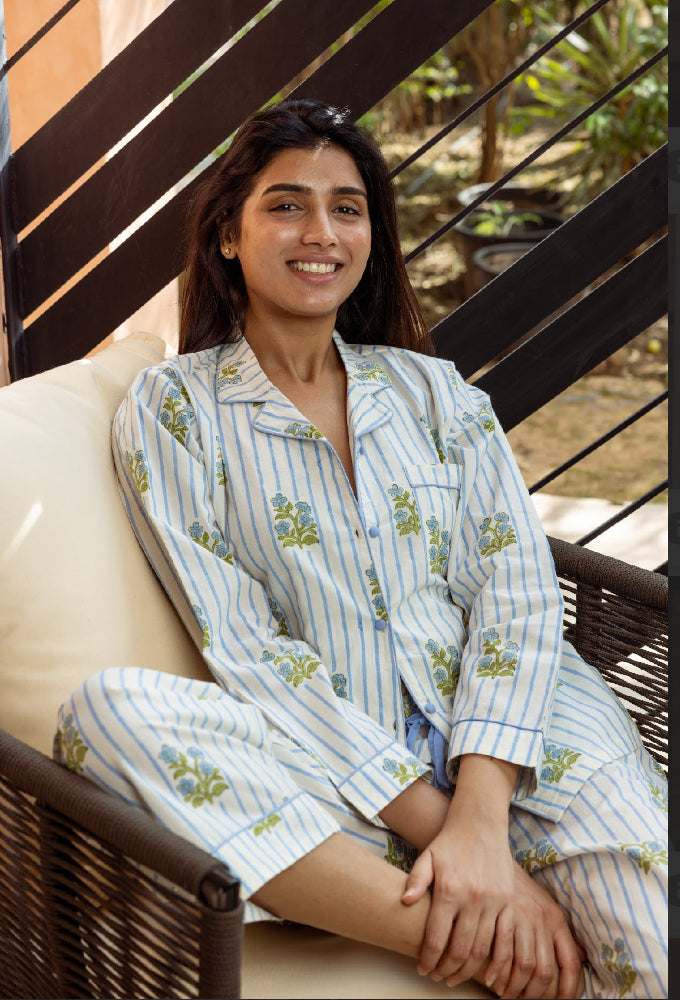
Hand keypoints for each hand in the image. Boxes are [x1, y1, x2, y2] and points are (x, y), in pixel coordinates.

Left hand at [402, 812, 515, 987]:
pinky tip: (487, 974)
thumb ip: (416, 880)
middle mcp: (473, 899)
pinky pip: (505, 940)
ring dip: (468, 970)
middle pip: (460, 950)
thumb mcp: (427, 857)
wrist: (480, 823)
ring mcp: (493, 902)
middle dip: (446, 970)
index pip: (437, 938)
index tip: (423, 970)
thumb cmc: (450, 842)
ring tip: (455, 976)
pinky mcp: (508, 903)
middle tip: (438, 977)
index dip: (428, 960)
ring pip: (482, 950)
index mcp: (449, 890)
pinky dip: (497, 962)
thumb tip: (405, 902)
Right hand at [486, 861, 584, 999]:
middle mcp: (542, 920)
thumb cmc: (520, 887)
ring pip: (523, 966)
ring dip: (513, 987)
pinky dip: (498, 973)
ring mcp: (522, 917)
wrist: (495, 856)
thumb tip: (581, 957)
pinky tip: (492, 980)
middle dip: (534, 994)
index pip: (570, 963)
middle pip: (545, 970)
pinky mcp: (501, 915)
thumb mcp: (546, 905)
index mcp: (557, 920)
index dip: (569, 989)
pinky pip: (502, 953)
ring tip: (506, 993)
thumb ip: (561, 933)